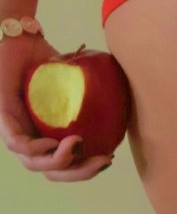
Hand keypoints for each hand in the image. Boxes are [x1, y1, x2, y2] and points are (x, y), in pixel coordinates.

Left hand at [0, 36, 112, 181]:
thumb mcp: (75, 79)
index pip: (67, 161)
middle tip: (101, 159)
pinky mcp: (3, 116)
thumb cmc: (46, 61)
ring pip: (33, 162)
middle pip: (52, 169)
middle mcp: (34, 135)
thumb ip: (93, 88)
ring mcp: (17, 128)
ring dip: (57, 161)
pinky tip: (49, 144)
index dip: (86, 168)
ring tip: (76, 145)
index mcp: (50, 132)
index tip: (109, 157)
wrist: (22, 41)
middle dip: (78, 171)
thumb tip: (126, 90)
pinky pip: (14, 141)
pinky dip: (31, 148)